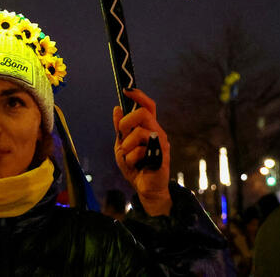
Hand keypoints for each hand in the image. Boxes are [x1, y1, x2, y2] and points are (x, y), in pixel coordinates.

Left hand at [113, 88, 171, 215]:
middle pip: (143, 113)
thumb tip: (117, 108)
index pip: (148, 105)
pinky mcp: (162, 156)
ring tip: (128, 156)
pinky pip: (142, 150)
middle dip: (126, 122)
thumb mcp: (122, 145)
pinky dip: (132, 159)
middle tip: (121, 134)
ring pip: (140, 132)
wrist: (145, 189)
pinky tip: (136, 166)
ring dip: (127, 145)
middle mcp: (157, 132)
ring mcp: (161, 143)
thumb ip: (120, 129)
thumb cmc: (135, 167)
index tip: (126, 90)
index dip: (138, 95)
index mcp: (149, 127)